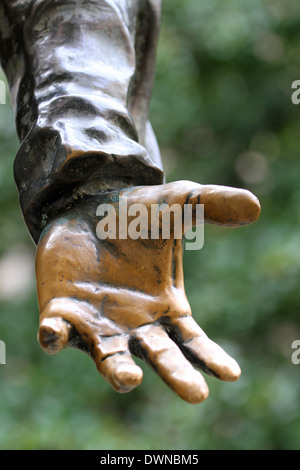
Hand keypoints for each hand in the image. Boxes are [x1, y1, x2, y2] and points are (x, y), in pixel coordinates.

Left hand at [35, 180, 259, 403]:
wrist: (89, 205)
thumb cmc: (138, 213)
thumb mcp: (177, 203)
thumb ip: (211, 205)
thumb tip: (255, 206)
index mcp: (165, 308)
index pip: (192, 342)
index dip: (211, 358)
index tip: (230, 373)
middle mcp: (134, 324)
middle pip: (159, 358)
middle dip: (175, 374)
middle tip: (196, 394)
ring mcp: (97, 323)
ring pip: (110, 358)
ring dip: (119, 372)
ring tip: (130, 379)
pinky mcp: (62, 310)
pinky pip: (57, 332)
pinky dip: (55, 336)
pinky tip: (54, 334)